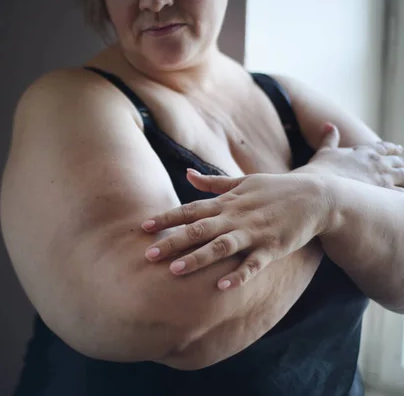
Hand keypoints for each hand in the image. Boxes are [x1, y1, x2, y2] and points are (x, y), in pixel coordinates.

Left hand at [140, 171, 332, 289]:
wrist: (316, 196)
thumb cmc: (274, 189)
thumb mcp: (243, 181)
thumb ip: (212, 182)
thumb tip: (186, 174)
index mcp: (227, 202)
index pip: (190, 209)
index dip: (167, 218)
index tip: (144, 226)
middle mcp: (236, 216)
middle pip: (199, 229)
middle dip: (173, 242)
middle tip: (149, 254)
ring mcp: (254, 233)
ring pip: (221, 247)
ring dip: (198, 259)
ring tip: (175, 271)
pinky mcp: (272, 248)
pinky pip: (253, 264)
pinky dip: (238, 275)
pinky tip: (221, 287)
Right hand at [306, 123, 403, 190]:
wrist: (321, 187)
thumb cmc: (320, 170)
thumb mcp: (324, 151)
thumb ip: (329, 138)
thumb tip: (328, 125)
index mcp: (364, 151)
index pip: (384, 147)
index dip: (392, 148)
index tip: (398, 149)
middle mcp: (377, 162)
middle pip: (398, 161)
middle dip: (400, 164)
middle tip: (401, 168)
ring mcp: (383, 177)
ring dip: (403, 178)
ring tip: (401, 183)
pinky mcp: (384, 192)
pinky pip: (401, 193)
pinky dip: (400, 196)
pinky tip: (398, 199)